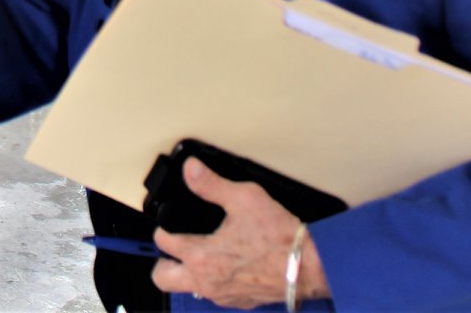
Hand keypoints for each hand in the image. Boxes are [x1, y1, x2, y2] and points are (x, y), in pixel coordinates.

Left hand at [150, 157, 327, 307]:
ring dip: (186, 274)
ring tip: (196, 256)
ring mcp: (221, 295)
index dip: (162, 229)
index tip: (166, 224)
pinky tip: (223, 267)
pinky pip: (213, 296)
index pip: (163, 243)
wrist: (308, 267)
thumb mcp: (244, 198)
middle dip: (162, 262)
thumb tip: (191, 170)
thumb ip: (212, 184)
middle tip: (171, 248)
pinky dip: (211, 283)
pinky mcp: (238, 302)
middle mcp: (206, 280)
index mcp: (201, 255)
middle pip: (163, 277)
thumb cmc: (280, 237)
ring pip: (188, 289)